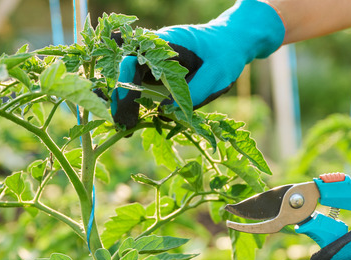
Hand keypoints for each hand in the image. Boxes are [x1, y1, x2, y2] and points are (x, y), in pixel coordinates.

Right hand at [111, 0, 284, 128]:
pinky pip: (137, 85)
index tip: (127, 110)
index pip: (133, 62)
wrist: (230, 41)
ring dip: (122, 102)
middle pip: (123, 72)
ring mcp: (151, 59)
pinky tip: (132, 121)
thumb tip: (164, 113)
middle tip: (122, 126)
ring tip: (124, 128)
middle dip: (119, 99)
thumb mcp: (216, 74)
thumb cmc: (225, 54)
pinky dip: (132, 102)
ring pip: (126, 79)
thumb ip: (193, 92)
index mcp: (165, 42)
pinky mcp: (154, 70)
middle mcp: (152, 49)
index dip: (126, 86)